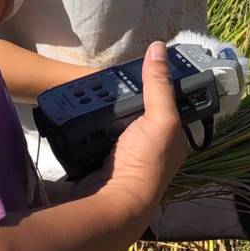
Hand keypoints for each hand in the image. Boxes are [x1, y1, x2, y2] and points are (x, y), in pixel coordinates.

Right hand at [94, 42, 186, 231]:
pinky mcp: (100, 157)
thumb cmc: (146, 162)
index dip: (156, 82)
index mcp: (172, 135)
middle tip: (107, 75)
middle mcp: (150, 144)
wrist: (112, 202)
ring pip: (112, 118)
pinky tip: (77, 106)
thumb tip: (158, 48)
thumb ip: (159, 85)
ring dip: (101, 106)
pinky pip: (92, 131)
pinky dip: (87, 121)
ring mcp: (123, 152)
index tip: (139, 63)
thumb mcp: (161, 119)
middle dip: (123, 94)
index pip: (166, 100)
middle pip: (136, 108)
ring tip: (87, 87)